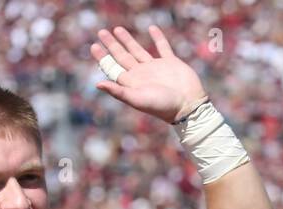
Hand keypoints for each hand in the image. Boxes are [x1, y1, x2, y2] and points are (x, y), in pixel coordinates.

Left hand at [90, 25, 207, 123]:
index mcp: (133, 83)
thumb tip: (97, 84)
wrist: (188, 106)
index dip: (103, 57)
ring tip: (117, 29)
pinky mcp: (171, 63)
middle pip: (122, 57)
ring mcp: (156, 68)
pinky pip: (163, 47)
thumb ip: (118, 92)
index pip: (113, 68)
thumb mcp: (138, 100)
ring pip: (138, 50)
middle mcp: (142, 74)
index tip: (94, 46)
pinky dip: (158, 38)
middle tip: (101, 33)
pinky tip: (151, 28)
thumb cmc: (163, 106)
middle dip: (112, 45)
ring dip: (128, 40)